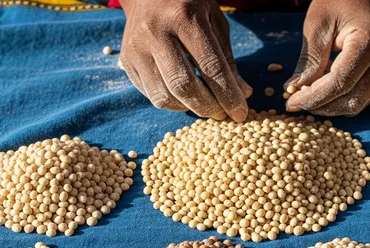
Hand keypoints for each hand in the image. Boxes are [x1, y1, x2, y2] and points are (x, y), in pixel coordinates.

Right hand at [118, 0, 251, 120]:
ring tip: (204, 104)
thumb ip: (227, 59)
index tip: (240, 113)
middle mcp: (156, 32)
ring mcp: (137, 47)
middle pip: (183, 85)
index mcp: (185, 18)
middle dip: (207, 107)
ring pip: (163, 96)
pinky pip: (150, 94)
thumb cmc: (189, 7)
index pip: (210, 67)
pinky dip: (171, 102)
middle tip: (221, 113)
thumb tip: (243, 94)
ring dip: (188, 108)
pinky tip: (184, 97)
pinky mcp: (127, 60)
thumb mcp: (214, 22)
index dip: (227, 94)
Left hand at [285, 0, 369, 115]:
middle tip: (296, 103)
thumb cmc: (340, 0)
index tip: (290, 103)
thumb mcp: (318, 23)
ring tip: (307, 97)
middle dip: (322, 107)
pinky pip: (362, 95)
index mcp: (369, 43)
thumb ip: (310, 59)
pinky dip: (340, 99)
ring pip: (358, 103)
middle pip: (352, 100)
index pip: (340, 83)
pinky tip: (322, 90)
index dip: (313, 98)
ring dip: (330, 106)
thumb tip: (294, 89)